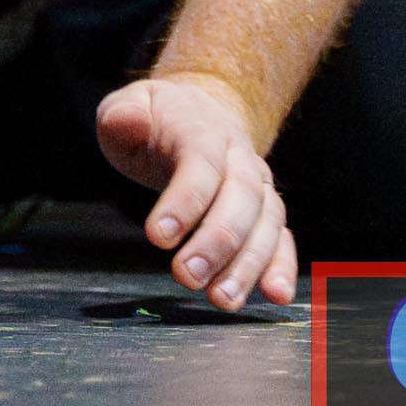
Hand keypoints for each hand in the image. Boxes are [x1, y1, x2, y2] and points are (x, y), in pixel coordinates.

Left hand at [95, 73, 297, 310]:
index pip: (201, 162)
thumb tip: (129, 123)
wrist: (203, 110)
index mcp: (203, 129)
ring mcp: (258, 186)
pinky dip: (281, 266)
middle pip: (240, 199)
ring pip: (264, 225)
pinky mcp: (266, 212)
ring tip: (222, 299)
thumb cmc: (159, 117)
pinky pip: (281, 239)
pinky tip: (276, 295)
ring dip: (247, 265)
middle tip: (186, 277)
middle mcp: (240, 159)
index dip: (185, 199)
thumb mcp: (129, 106)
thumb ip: (125, 116)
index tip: (158, 236)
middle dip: (216, 242)